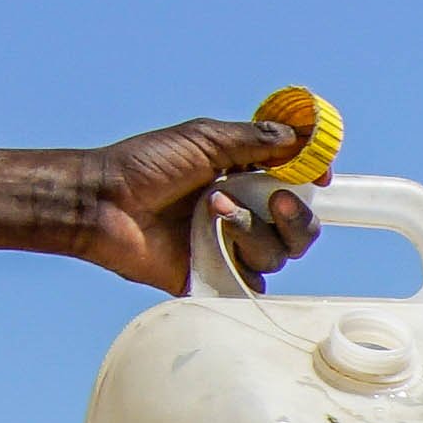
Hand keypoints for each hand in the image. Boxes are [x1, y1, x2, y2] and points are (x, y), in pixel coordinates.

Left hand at [62, 108, 325, 297]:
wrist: (104, 203)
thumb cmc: (145, 166)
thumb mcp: (205, 139)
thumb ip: (257, 140)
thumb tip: (303, 139)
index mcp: (243, 179)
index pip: (296, 187)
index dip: (312, 183)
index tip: (319, 178)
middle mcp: (242, 214)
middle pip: (299, 229)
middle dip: (296, 217)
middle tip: (277, 201)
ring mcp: (228, 247)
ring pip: (277, 254)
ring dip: (252, 230)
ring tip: (212, 211)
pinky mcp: (213, 277)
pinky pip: (250, 284)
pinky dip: (243, 268)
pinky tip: (217, 242)